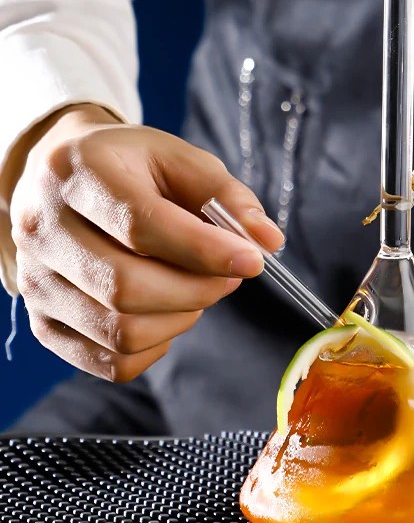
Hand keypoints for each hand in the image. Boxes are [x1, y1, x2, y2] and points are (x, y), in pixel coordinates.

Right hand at [10, 105, 283, 380]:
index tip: (252, 261)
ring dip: (180, 318)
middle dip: (198, 290)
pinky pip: (112, 362)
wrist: (67, 180)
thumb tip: (268, 241)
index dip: (205, 251)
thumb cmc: (133, 169)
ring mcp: (37, 280)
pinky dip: (157, 346)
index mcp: (80, 173)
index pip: (141, 226)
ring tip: (195, 287)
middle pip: (126, 287)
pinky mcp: (45, 322)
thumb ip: (228, 197)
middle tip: (229, 276)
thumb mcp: (181, 160)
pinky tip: (166, 311)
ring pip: (121, 331)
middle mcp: (43, 228)